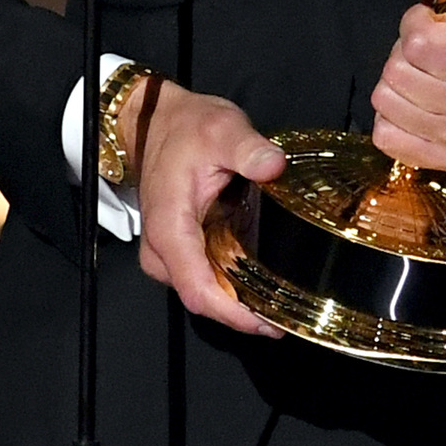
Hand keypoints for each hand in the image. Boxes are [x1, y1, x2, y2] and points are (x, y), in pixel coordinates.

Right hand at [119, 77, 286, 337]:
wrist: (156, 121)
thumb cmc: (188, 128)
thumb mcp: (223, 128)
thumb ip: (248, 148)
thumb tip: (275, 166)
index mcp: (169, 228)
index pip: (198, 290)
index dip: (233, 314)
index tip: (269, 323)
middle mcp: (161, 251)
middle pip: (203, 299)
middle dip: (243, 312)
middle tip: (289, 313)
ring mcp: (165, 254)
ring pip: (202, 293)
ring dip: (238, 301)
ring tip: (281, 301)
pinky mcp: (175, 251)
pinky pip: (202, 279)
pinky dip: (230, 286)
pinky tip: (260, 283)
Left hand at [370, 0, 445, 169]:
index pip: (417, 44)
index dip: (416, 22)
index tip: (435, 21)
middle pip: (396, 74)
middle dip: (403, 53)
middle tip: (429, 50)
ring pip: (386, 104)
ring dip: (396, 83)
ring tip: (425, 73)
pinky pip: (388, 138)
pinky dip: (390, 117)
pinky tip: (413, 102)